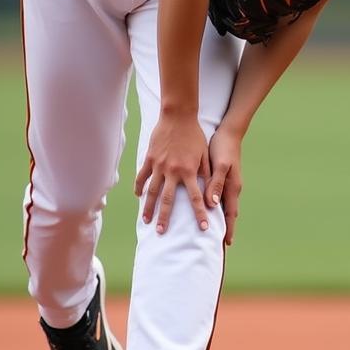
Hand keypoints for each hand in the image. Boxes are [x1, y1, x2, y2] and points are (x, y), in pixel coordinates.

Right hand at [135, 114, 210, 234]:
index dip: (200, 214)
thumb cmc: (195, 134)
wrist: (178, 116)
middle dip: (165, 218)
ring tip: (146, 221)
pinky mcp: (150, 159)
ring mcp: (159, 166)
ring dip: (148, 208)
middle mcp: (173, 171)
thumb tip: (212, 192)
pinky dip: (139, 187)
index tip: (203, 228)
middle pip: (168, 200)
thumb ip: (207, 174)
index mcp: (189, 171)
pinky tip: (138, 196)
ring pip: (152, 191)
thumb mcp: (205, 154)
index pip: (196, 198)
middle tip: (162, 232)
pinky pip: (142, 176)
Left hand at [207, 124, 243, 245]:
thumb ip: (216, 183)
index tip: (226, 243)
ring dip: (220, 218)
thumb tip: (212, 204)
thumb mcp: (220, 165)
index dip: (228, 228)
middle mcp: (231, 188)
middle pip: (229, 213)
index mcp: (232, 187)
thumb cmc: (223, 147)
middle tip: (221, 243)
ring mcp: (228, 183)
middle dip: (226, 227)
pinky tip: (210, 209)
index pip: (230, 213)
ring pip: (224, 206)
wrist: (229, 132)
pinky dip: (216, 206)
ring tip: (215, 230)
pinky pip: (219, 197)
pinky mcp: (223, 178)